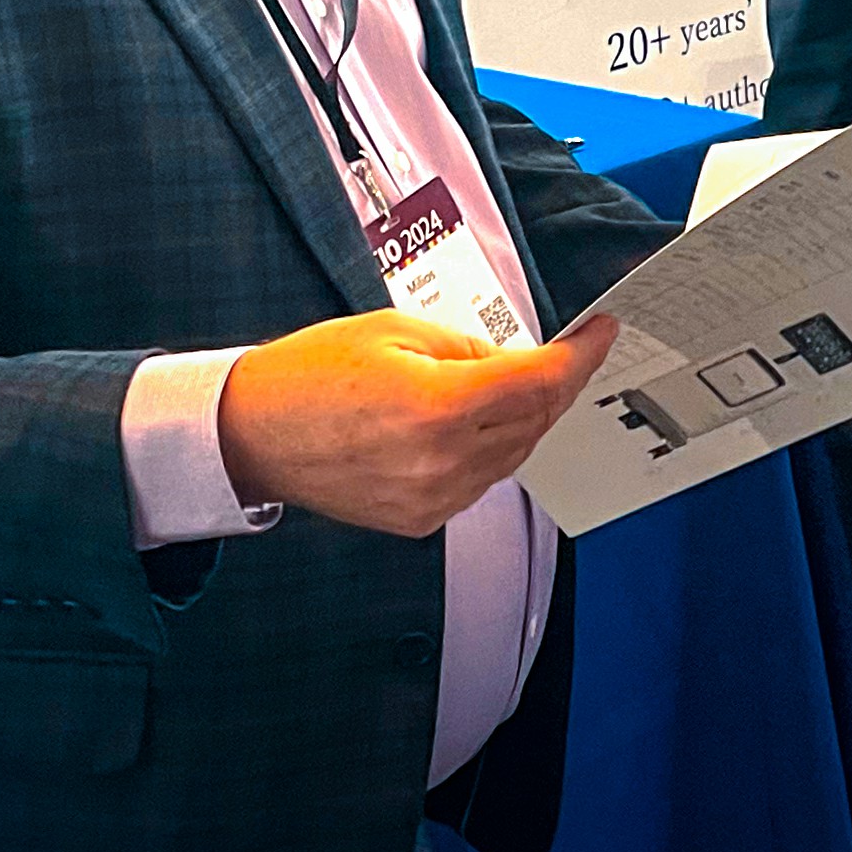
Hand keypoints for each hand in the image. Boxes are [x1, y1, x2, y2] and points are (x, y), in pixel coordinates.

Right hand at [215, 306, 619, 537]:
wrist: (250, 434)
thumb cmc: (311, 373)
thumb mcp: (396, 331)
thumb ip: (468, 350)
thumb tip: (515, 365)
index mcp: (438, 405)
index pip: (538, 382)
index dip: (580, 356)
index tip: (600, 334)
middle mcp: (441, 462)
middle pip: (533, 421)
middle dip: (552, 385)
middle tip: (557, 353)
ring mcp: (432, 500)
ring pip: (513, 456)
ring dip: (522, 420)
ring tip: (502, 387)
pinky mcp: (419, 521)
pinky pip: (479, 483)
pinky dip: (489, 452)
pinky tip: (467, 426)